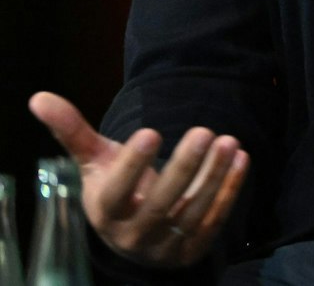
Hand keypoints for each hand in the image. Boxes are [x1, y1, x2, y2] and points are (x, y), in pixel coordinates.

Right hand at [27, 91, 249, 268]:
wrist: (136, 235)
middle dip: (183, 168)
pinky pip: (215, 221)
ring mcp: (164, 245)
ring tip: (229, 141)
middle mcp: (133, 234)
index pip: (116, 193)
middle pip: (159, 205)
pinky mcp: (193, 249)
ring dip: (213, 177)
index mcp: (106, 212)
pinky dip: (229, 190)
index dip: (132, 166)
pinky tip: (241, 158)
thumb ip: (73, 132)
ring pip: (192, 213)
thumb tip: (39, 97)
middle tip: (204, 130)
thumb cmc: (115, 189)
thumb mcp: (96, 162)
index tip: (152, 131)